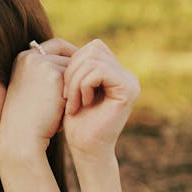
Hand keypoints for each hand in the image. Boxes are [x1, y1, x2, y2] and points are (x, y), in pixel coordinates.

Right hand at [0, 37, 75, 160]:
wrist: (22, 136)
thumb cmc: (29, 119)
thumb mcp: (33, 91)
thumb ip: (47, 75)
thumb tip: (72, 65)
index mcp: (22, 58)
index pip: (54, 46)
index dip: (70, 55)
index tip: (83, 68)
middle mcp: (30, 56)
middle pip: (65, 54)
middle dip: (78, 68)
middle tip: (91, 80)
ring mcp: (41, 63)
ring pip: (73, 67)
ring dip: (78, 83)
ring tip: (79, 100)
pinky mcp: (53, 74)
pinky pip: (77, 78)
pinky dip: (79, 91)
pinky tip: (77, 105)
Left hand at [62, 39, 139, 160]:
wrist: (85, 148)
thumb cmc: (75, 122)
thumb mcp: (72, 87)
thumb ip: (77, 66)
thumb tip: (62, 43)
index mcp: (115, 71)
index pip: (93, 48)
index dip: (73, 63)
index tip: (65, 88)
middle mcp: (126, 74)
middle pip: (93, 49)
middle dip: (72, 71)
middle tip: (66, 96)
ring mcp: (130, 81)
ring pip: (93, 60)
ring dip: (75, 81)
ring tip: (72, 102)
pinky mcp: (128, 90)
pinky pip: (99, 71)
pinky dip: (83, 86)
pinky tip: (83, 103)